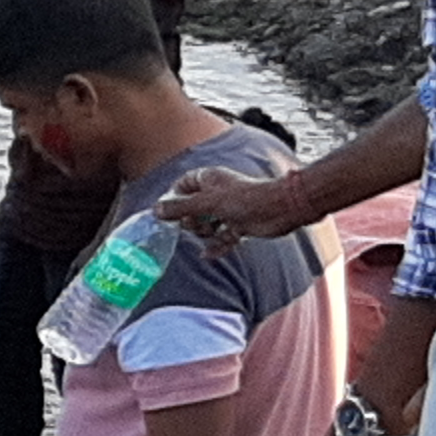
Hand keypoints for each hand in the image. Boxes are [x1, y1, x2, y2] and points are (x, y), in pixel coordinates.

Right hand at [158, 163, 290, 244]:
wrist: (279, 209)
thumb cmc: (244, 199)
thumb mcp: (207, 203)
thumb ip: (181, 207)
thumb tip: (156, 210)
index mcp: (209, 180)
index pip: (183, 185)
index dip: (174, 197)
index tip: (169, 211)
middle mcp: (217, 194)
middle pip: (192, 208)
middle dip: (191, 220)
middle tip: (196, 223)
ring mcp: (228, 210)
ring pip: (207, 225)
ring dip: (205, 233)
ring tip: (212, 233)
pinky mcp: (239, 225)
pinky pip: (222, 238)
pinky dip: (216, 246)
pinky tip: (208, 255)